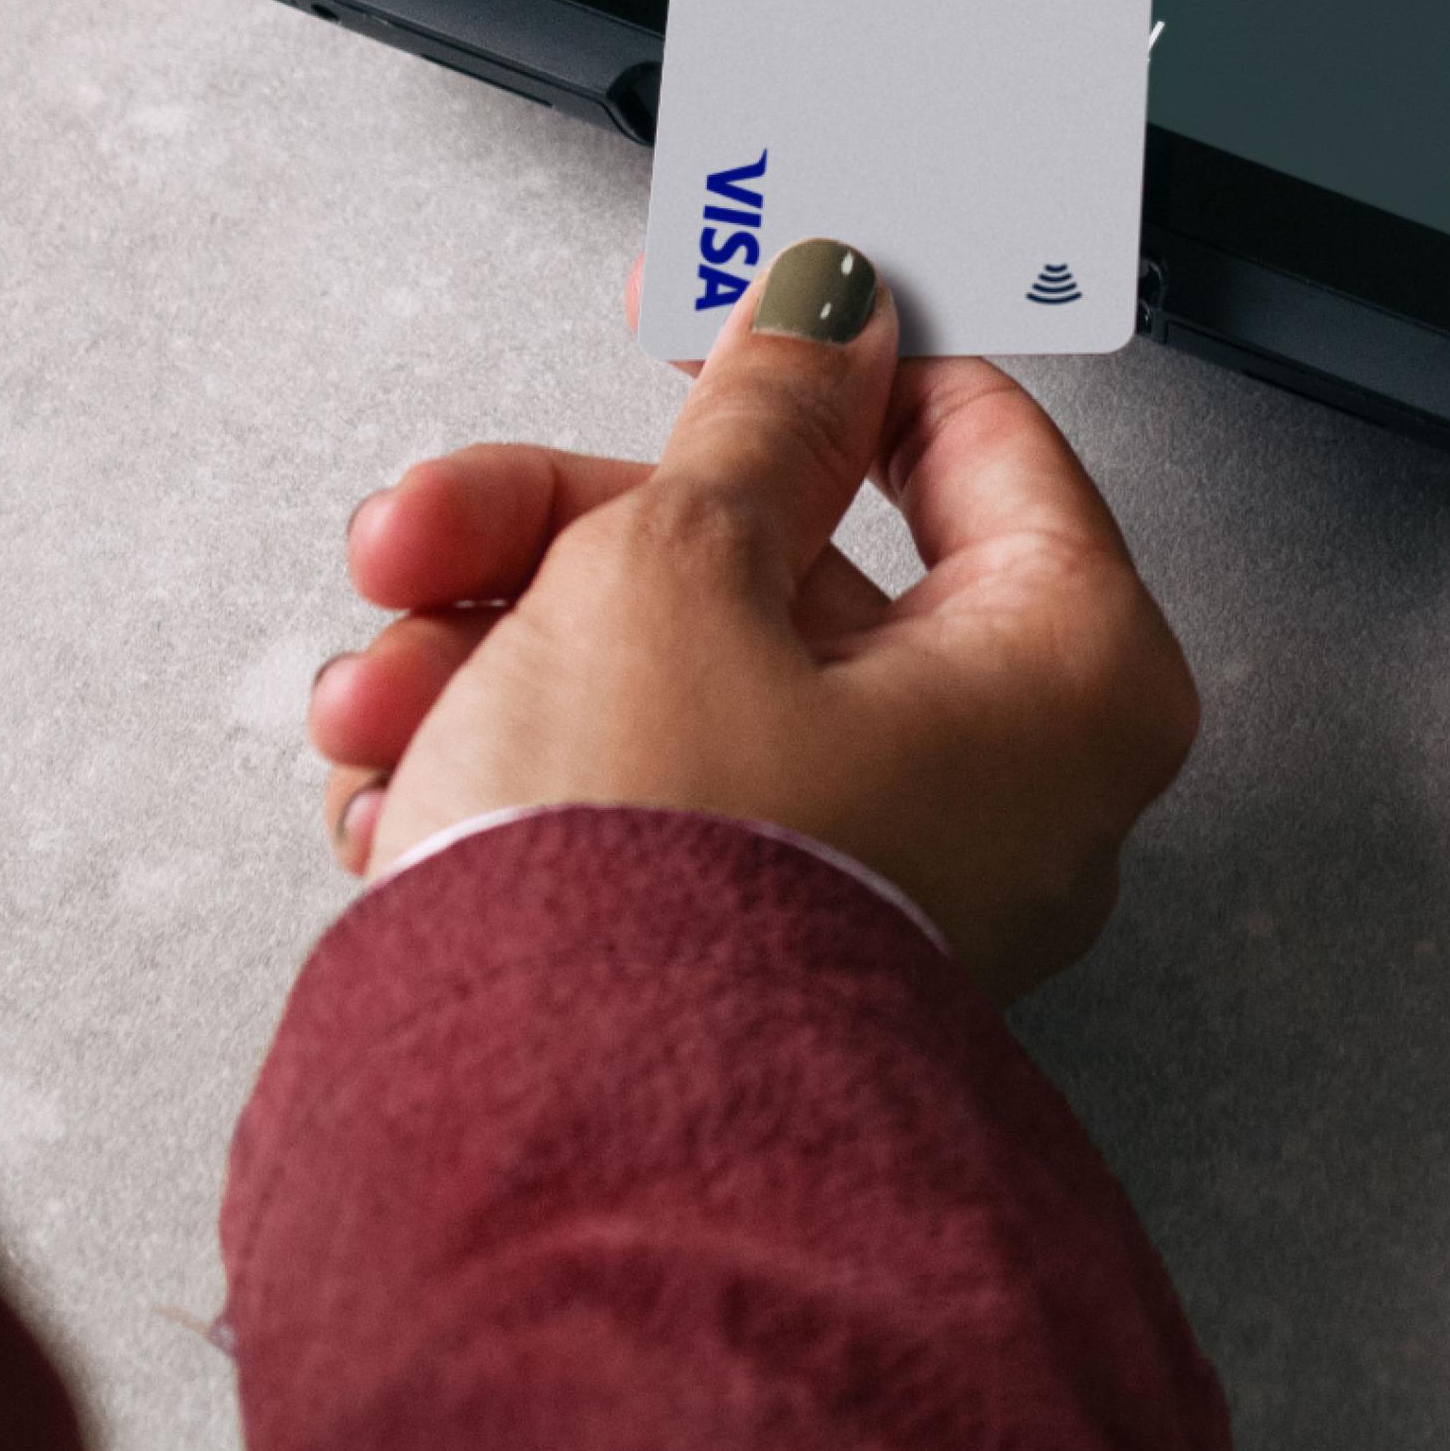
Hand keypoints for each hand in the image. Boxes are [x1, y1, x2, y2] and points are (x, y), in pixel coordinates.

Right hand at [306, 242, 1198, 999]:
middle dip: (567, 529)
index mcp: (1067, 671)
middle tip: (439, 516)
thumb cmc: (658, 878)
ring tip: (382, 679)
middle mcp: (1003, 783)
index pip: (968, 431)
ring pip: (685, 667)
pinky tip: (401, 775)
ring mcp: (883, 870)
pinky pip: (652, 788)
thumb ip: (764, 408)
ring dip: (504, 642)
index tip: (724, 292)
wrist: (528, 1158)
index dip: (823, 344)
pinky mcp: (759, 946)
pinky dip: (523, 756)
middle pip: (779, 557)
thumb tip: (835, 305)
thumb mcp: (681, 559)